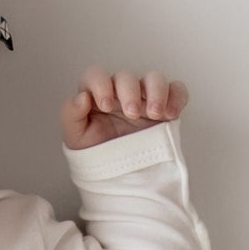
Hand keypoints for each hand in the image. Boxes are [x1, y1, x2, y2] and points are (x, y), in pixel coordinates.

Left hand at [60, 68, 187, 149]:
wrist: (118, 174)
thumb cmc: (95, 151)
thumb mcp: (75, 137)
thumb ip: (71, 114)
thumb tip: (82, 97)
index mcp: (97, 94)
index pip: (96, 75)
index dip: (100, 84)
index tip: (106, 106)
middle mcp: (121, 91)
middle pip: (126, 76)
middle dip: (129, 92)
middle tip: (131, 114)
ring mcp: (145, 97)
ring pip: (154, 78)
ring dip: (156, 92)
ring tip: (155, 114)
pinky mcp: (166, 106)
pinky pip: (177, 90)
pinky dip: (177, 97)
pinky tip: (171, 114)